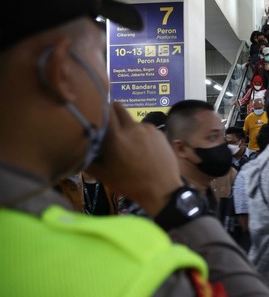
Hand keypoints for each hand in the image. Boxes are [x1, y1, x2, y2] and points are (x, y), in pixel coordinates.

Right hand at [86, 102, 181, 216]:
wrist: (162, 189)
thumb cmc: (130, 184)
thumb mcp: (103, 175)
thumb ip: (88, 158)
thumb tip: (79, 147)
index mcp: (116, 136)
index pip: (104, 109)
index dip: (98, 108)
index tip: (94, 113)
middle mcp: (132, 127)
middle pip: (119, 107)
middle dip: (112, 112)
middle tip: (109, 125)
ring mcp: (148, 129)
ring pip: (132, 119)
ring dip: (127, 126)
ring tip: (128, 145)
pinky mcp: (160, 132)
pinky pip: (146, 128)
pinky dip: (141, 134)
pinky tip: (143, 149)